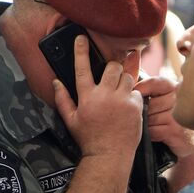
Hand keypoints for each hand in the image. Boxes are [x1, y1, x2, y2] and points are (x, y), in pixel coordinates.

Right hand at [53, 35, 142, 158]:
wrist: (110, 155)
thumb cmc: (89, 138)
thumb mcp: (71, 120)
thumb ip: (62, 99)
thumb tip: (56, 82)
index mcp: (87, 97)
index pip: (82, 68)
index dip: (81, 50)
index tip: (82, 37)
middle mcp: (105, 95)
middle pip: (112, 66)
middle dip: (113, 67)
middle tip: (111, 75)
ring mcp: (122, 100)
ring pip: (127, 76)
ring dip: (124, 80)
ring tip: (119, 92)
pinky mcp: (136, 106)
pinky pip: (137, 91)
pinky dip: (133, 95)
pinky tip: (128, 106)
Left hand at [135, 76, 193, 158]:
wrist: (193, 143)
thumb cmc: (174, 120)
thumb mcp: (166, 101)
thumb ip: (152, 91)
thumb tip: (128, 86)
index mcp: (176, 87)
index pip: (153, 82)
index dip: (141, 89)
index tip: (134, 96)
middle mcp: (180, 98)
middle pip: (149, 103)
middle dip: (144, 113)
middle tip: (151, 120)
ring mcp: (178, 114)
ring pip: (149, 118)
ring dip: (147, 125)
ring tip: (156, 127)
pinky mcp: (176, 130)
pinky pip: (153, 130)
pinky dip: (152, 135)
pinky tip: (159, 136)